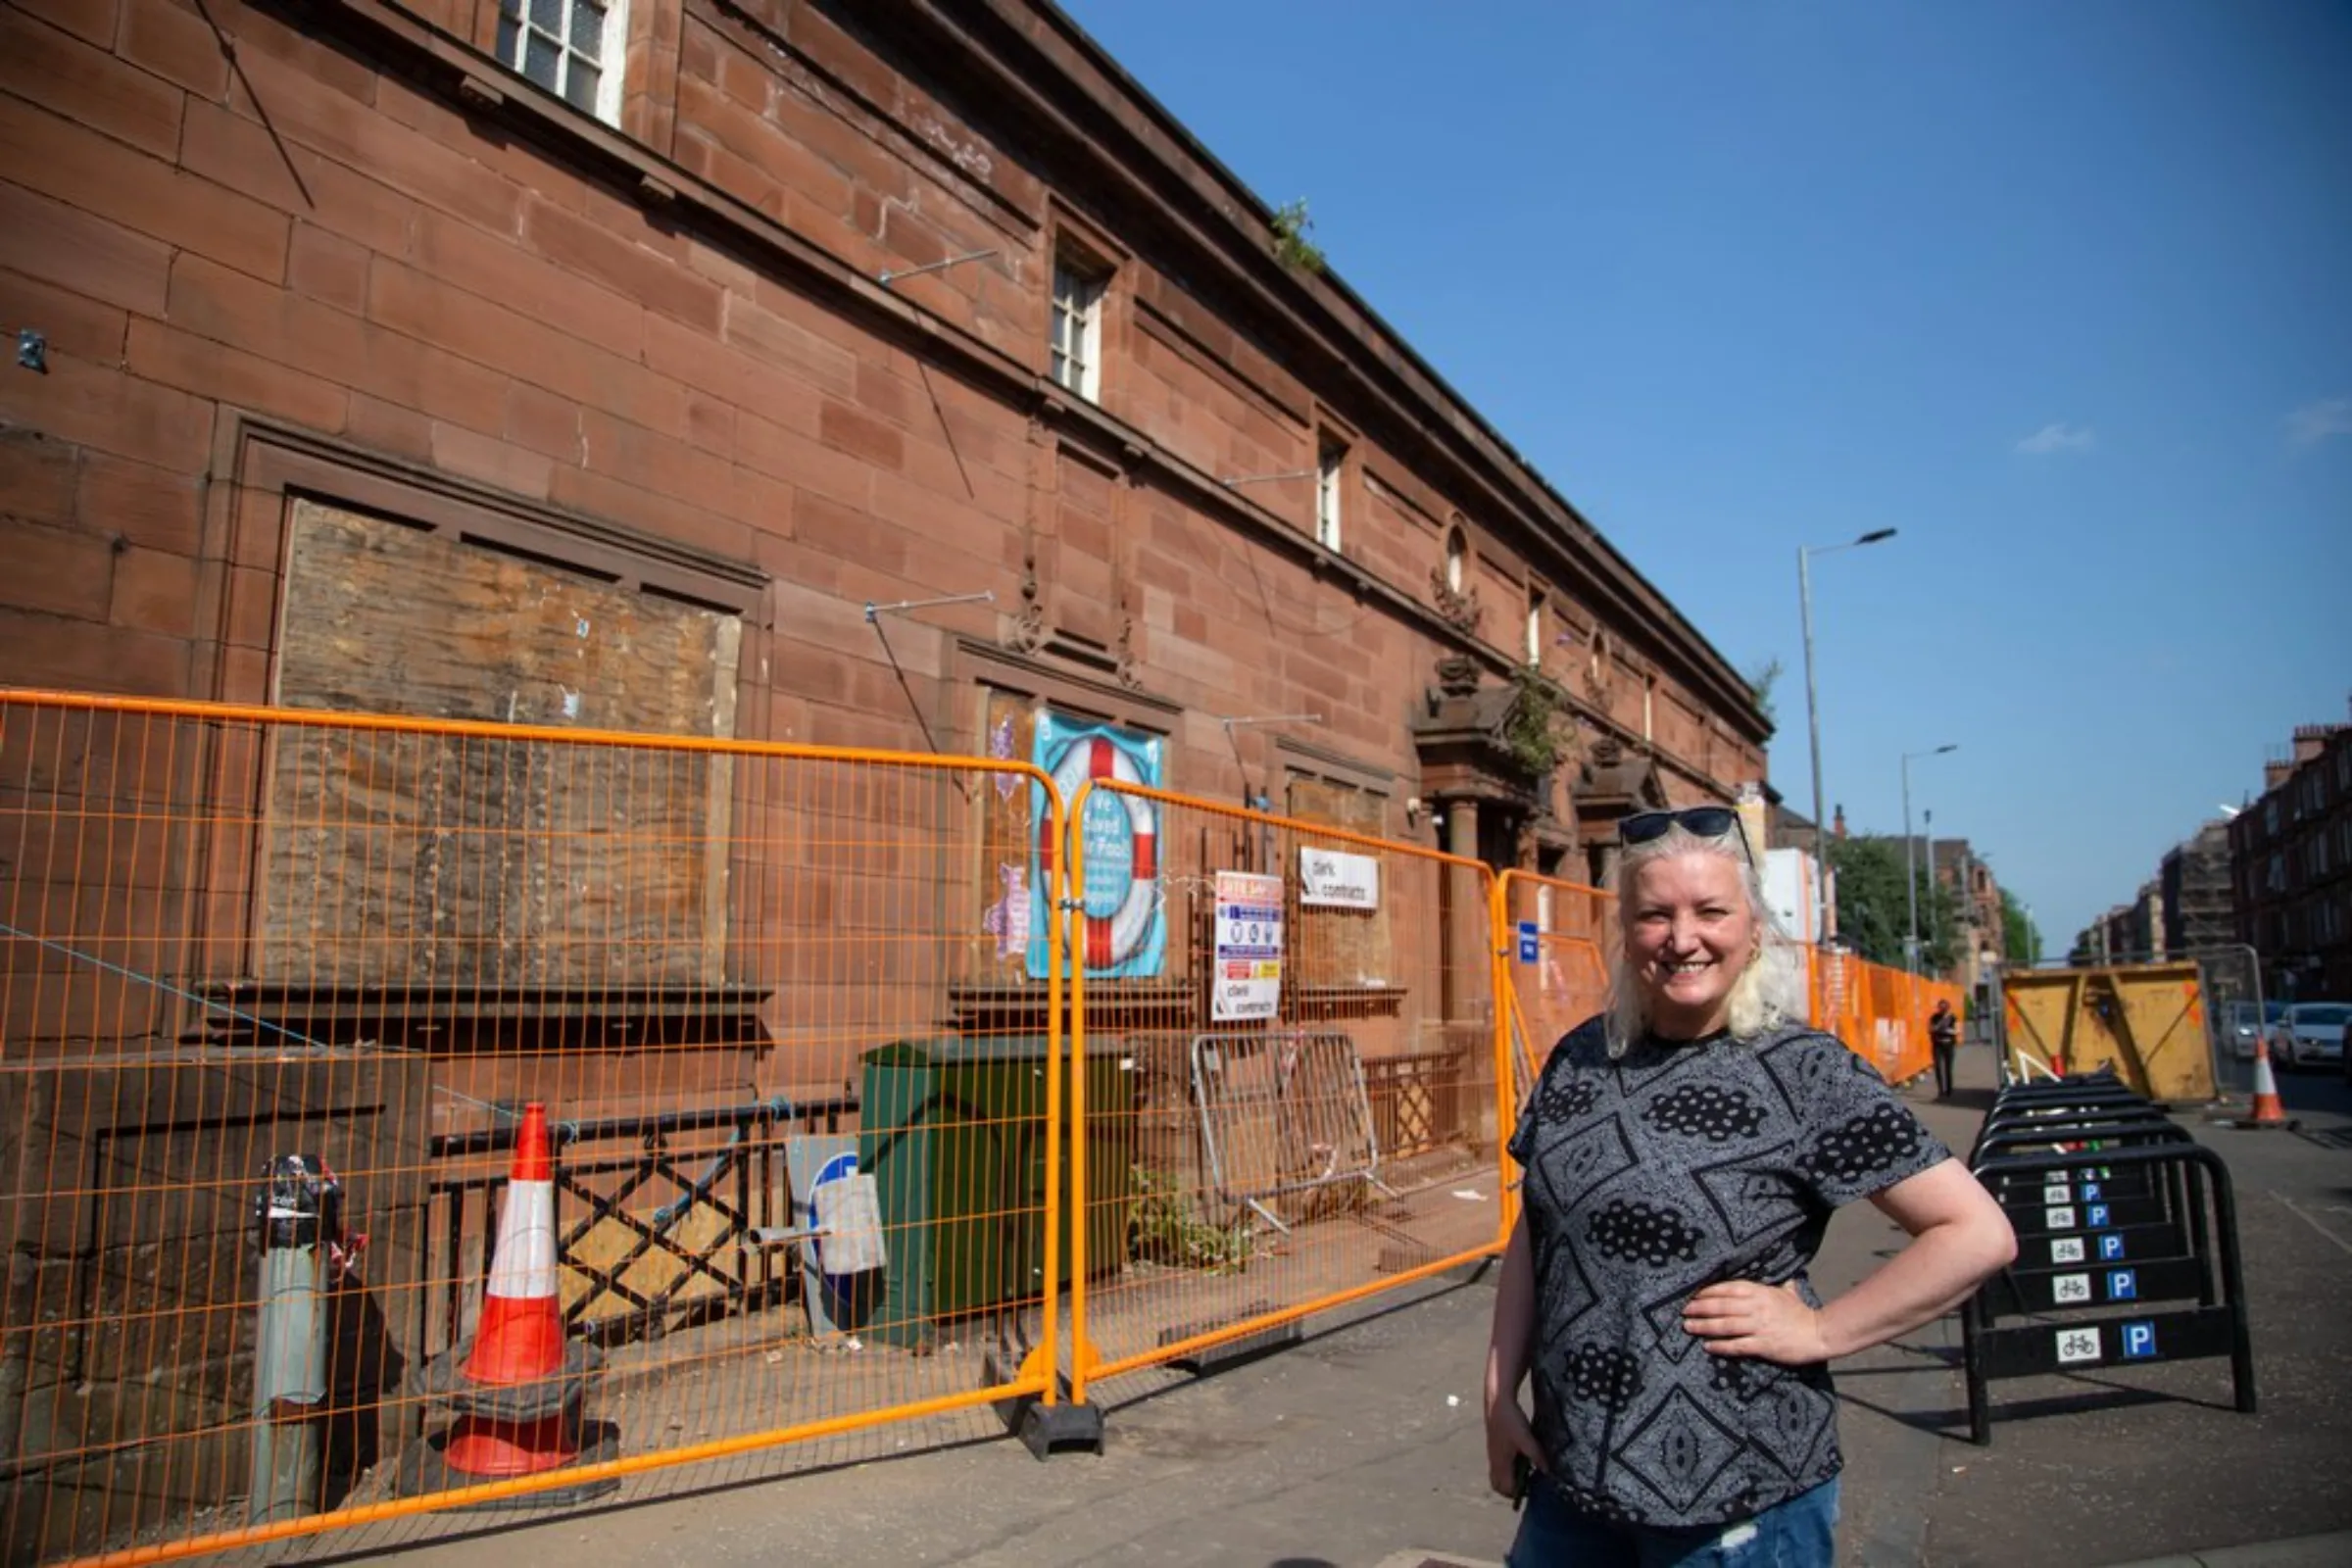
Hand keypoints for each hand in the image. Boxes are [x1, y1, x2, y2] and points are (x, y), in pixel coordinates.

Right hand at [1484, 1396, 1544, 1498]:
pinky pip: (1498, 1466)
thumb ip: (1536, 1456)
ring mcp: (1492, 1454)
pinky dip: (1507, 1470)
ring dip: (1509, 1479)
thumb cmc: (1511, 1420)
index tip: (1531, 1489)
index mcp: (1501, 1462)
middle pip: (1498, 1486)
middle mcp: (1495, 1461)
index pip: (1506, 1489)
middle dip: (1510, 1490)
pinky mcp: (1494, 1447)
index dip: (1518, 1494)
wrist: (1497, 1402)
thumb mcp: (1527, 1438)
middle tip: (1526, 1485)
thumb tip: (1547, 1471)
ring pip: (1497, 1476)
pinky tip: (1519, 1458)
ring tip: (1524, 1472)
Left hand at [1682, 1280, 1831, 1365]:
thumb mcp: (1787, 1292)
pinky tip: (1708, 1346)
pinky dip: (1720, 1346)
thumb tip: (1778, 1275)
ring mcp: (1760, 1326)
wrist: (1819, 1333)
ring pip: (1725, 1325)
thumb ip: (1776, 1284)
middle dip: (1699, 1307)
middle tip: (1682, 1310)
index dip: (1707, 1291)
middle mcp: (1757, 1307)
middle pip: (1721, 1305)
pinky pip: (1737, 1345)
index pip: (1727, 1288)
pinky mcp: (1764, 1345)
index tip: (1691, 1294)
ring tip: (1687, 1327)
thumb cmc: (1801, 1313)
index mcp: (1760, 1291)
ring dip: (1704, 1326)